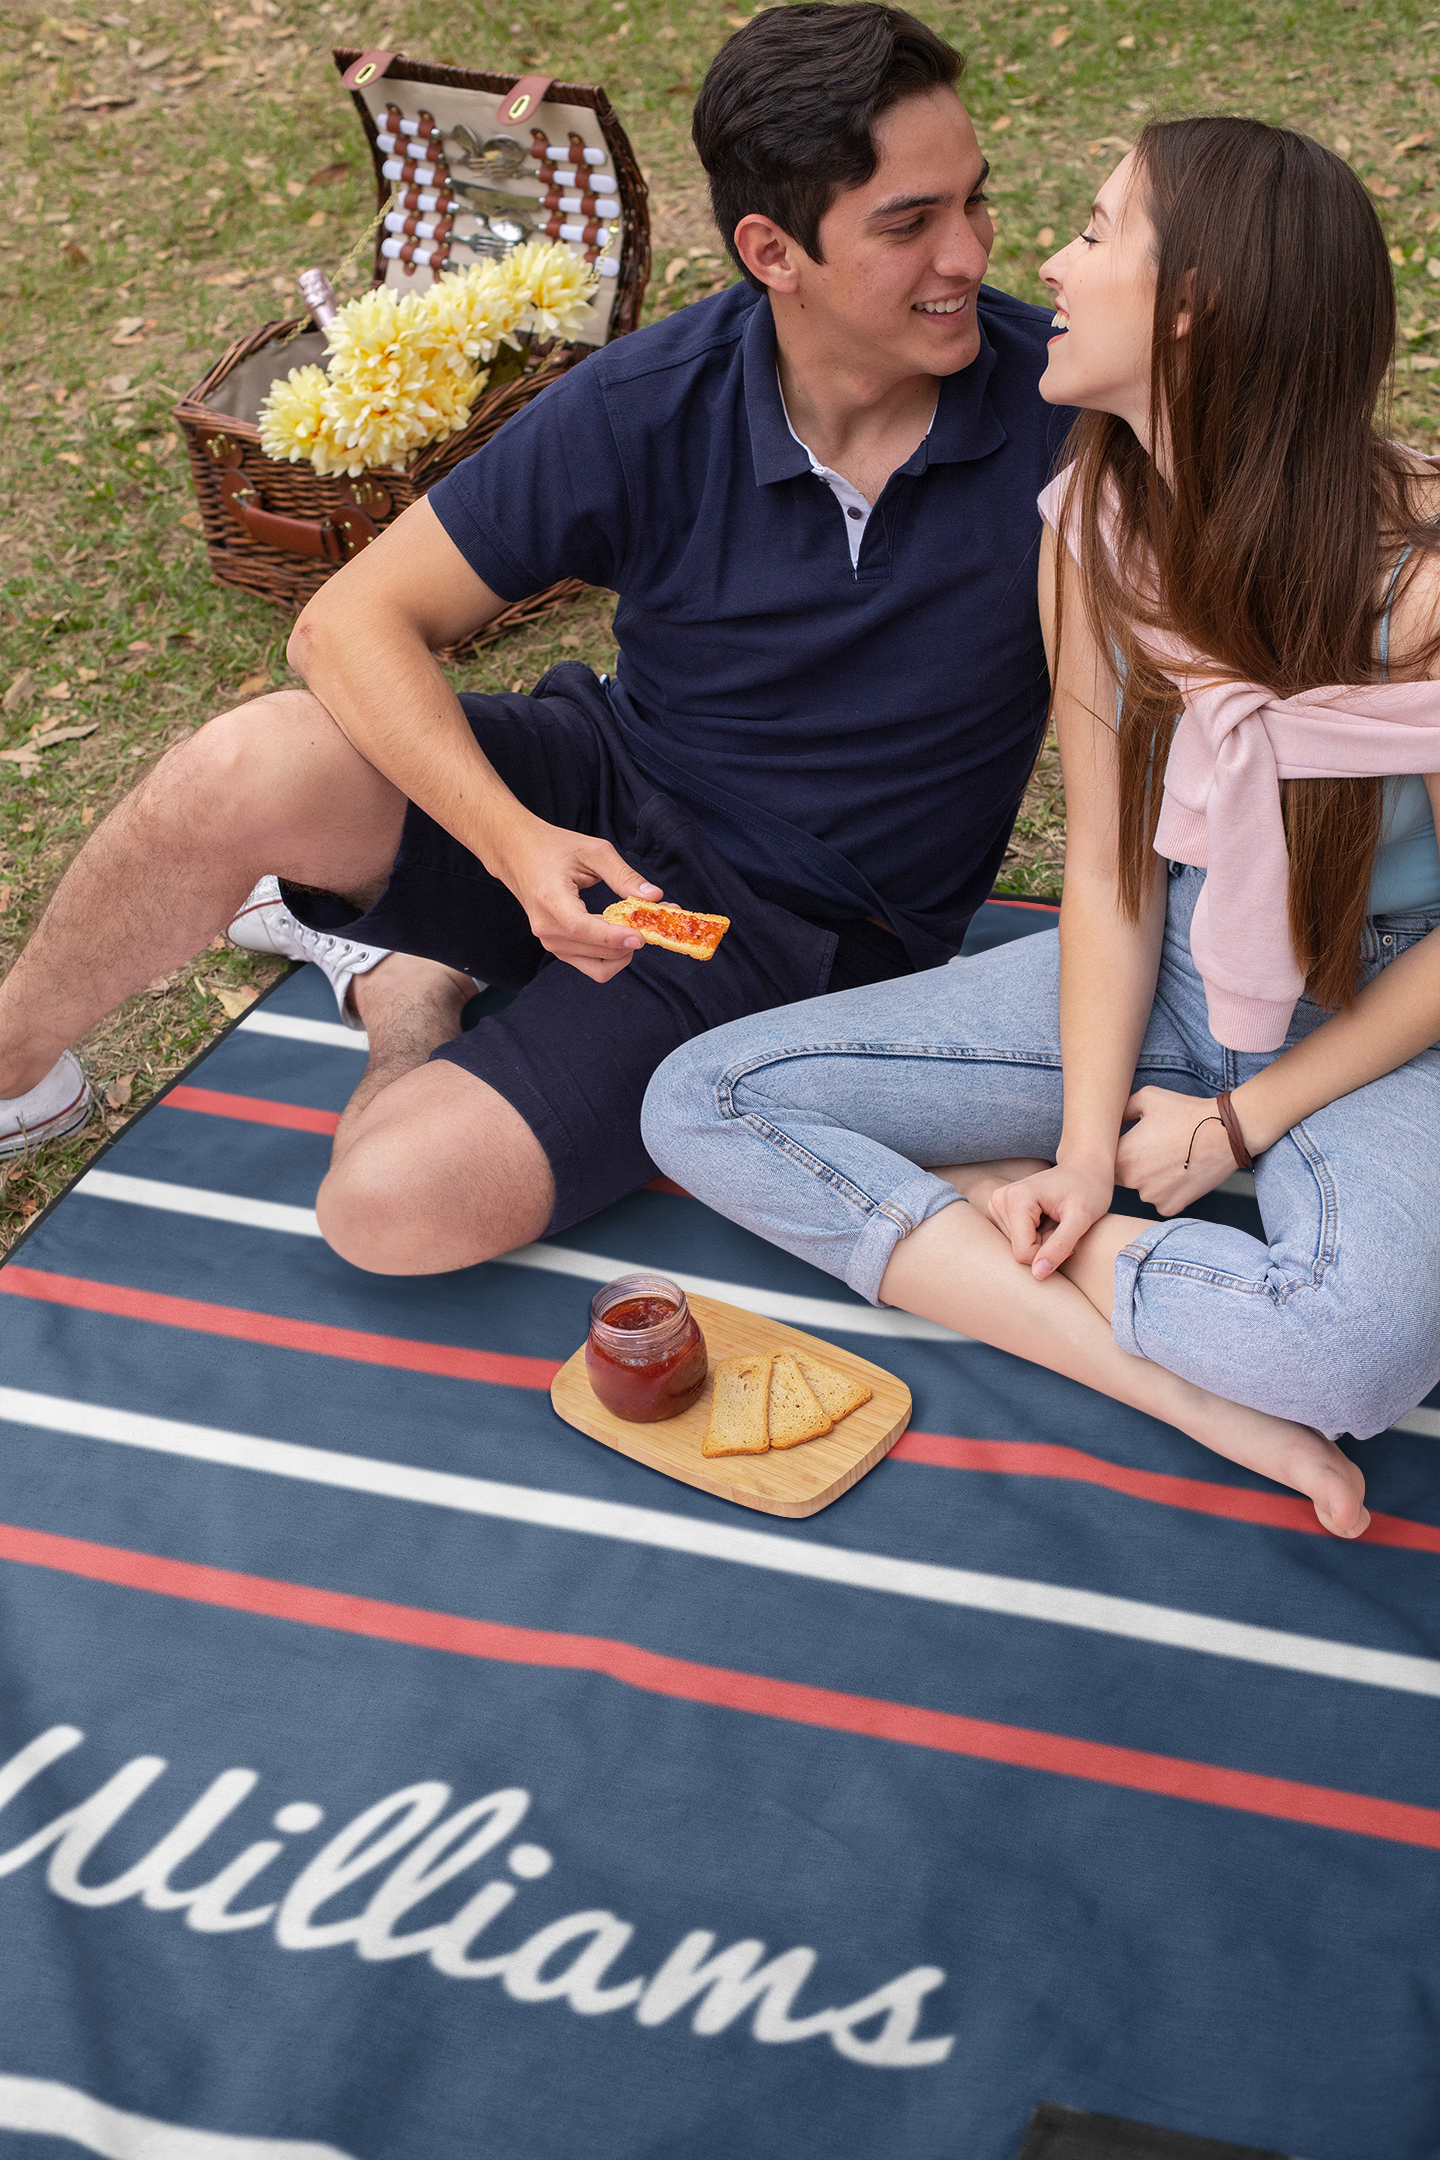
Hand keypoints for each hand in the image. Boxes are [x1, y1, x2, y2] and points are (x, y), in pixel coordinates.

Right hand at [490, 813, 661, 982]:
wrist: (518, 855)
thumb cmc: (553, 847)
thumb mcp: (593, 851)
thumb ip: (623, 875)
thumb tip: (654, 897)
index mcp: (551, 899)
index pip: (583, 928)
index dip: (614, 937)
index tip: (641, 936)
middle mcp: (547, 928)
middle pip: (598, 953)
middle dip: (631, 942)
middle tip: (655, 920)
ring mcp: (550, 943)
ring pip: (599, 967)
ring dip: (624, 952)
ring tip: (639, 927)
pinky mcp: (558, 949)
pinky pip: (592, 965)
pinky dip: (613, 955)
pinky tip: (622, 933)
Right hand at [985, 1161, 1114, 1279]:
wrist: (1085, 1169)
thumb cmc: (1088, 1190)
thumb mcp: (1081, 1218)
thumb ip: (1060, 1246)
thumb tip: (1038, 1274)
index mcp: (1015, 1199)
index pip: (1023, 1252)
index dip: (1050, 1253)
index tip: (1069, 1235)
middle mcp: (998, 1201)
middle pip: (1017, 1251)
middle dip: (1043, 1247)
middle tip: (1061, 1227)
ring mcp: (996, 1207)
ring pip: (1015, 1249)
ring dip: (1039, 1244)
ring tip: (1054, 1223)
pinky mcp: (998, 1213)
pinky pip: (1013, 1242)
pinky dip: (1033, 1240)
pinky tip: (1044, 1223)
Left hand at [1114, 1085, 1236, 1214]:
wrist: (1225, 1132)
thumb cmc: (1186, 1112)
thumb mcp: (1147, 1098)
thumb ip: (1120, 1110)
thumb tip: (1108, 1119)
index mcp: (1122, 1155)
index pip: (1105, 1160)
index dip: (1117, 1151)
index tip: (1130, 1142)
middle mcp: (1132, 1181)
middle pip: (1121, 1177)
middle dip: (1132, 1166)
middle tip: (1154, 1150)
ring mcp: (1152, 1196)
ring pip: (1142, 1190)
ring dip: (1150, 1180)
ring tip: (1170, 1159)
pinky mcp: (1170, 1207)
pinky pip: (1161, 1200)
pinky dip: (1168, 1191)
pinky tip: (1180, 1173)